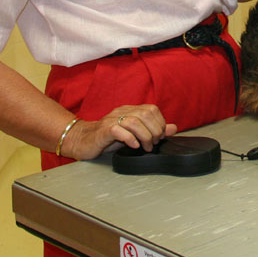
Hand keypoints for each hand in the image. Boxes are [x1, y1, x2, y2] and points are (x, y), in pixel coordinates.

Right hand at [62, 104, 177, 159]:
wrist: (83, 141)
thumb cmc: (109, 138)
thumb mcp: (135, 134)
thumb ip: (154, 130)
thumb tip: (174, 128)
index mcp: (131, 110)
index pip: (152, 109)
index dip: (160, 123)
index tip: (160, 137)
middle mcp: (122, 111)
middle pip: (145, 114)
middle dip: (154, 130)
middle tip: (153, 143)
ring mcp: (112, 119)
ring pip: (134, 121)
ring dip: (144, 136)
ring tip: (146, 147)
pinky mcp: (104, 130)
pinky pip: (118, 130)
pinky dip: (130, 138)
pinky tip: (133, 146)